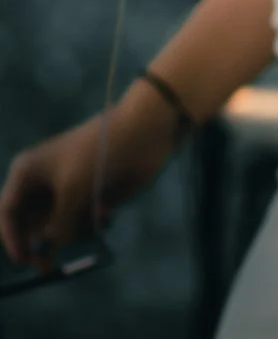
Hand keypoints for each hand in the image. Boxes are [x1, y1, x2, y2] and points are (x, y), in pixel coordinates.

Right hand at [0, 90, 174, 268]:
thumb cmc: (96, 156)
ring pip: (56, 230)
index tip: (24, 261)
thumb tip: (50, 251)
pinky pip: (79, 224)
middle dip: (39, 246)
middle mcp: (41, 183)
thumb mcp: (72, 193)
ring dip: (73, 231)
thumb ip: (58, 227)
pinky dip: (89, 224)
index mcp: (27, 172)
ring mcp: (65, 191)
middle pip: (28, 226)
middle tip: (46, 267)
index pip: (7, 212)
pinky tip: (106, 210)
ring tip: (93, 215)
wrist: (138, 135)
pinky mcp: (86, 197)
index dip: (12, 239)